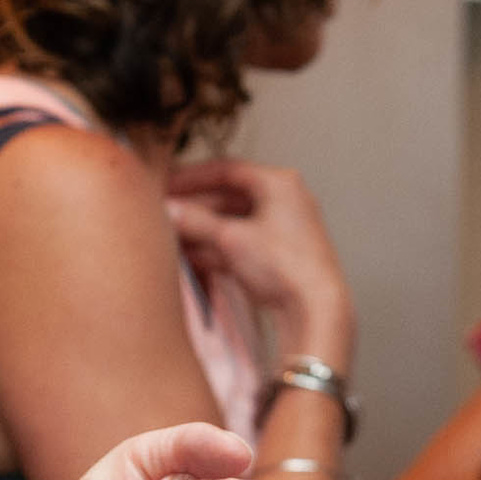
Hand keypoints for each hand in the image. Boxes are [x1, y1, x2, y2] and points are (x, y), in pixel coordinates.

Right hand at [167, 159, 354, 366]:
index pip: (227, 169)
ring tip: (170, 236)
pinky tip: (189, 255)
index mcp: (280, 184)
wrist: (315, 309)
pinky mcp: (275, 257)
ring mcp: (280, 231)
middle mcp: (284, 202)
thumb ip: (195, 222)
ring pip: (231, 223)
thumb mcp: (232, 238)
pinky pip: (238, 244)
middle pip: (227, 198)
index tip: (167, 184)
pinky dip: (214, 248)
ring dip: (200, 230)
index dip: (192, 176)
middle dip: (194, 208)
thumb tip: (170, 211)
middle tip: (165, 213)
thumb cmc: (290, 267)